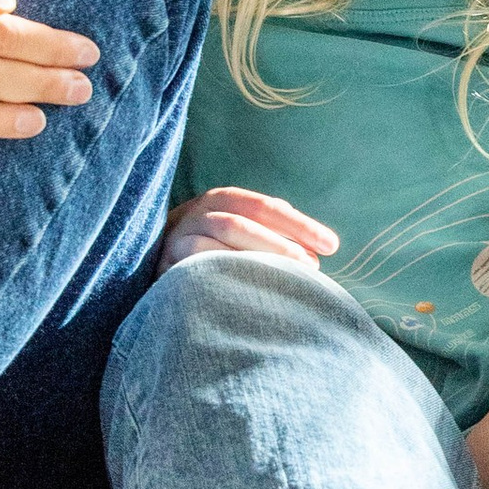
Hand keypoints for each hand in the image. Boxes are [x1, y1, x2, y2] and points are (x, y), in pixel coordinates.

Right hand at [158, 187, 338, 273]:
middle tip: (311, 266)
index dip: (299, 225)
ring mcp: (178, 238)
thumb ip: (273, 231)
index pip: (265, 207)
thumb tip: (320, 250)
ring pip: (217, 241)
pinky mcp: (164, 265)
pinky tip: (246, 289)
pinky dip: (221, 273)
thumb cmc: (213, 248)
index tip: (331, 246)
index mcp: (222, 199)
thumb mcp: (240, 231)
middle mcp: (198, 212)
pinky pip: (194, 267)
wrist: (157, 263)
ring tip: (286, 279)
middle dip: (279, 244)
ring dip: (255, 259)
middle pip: (241, 223)